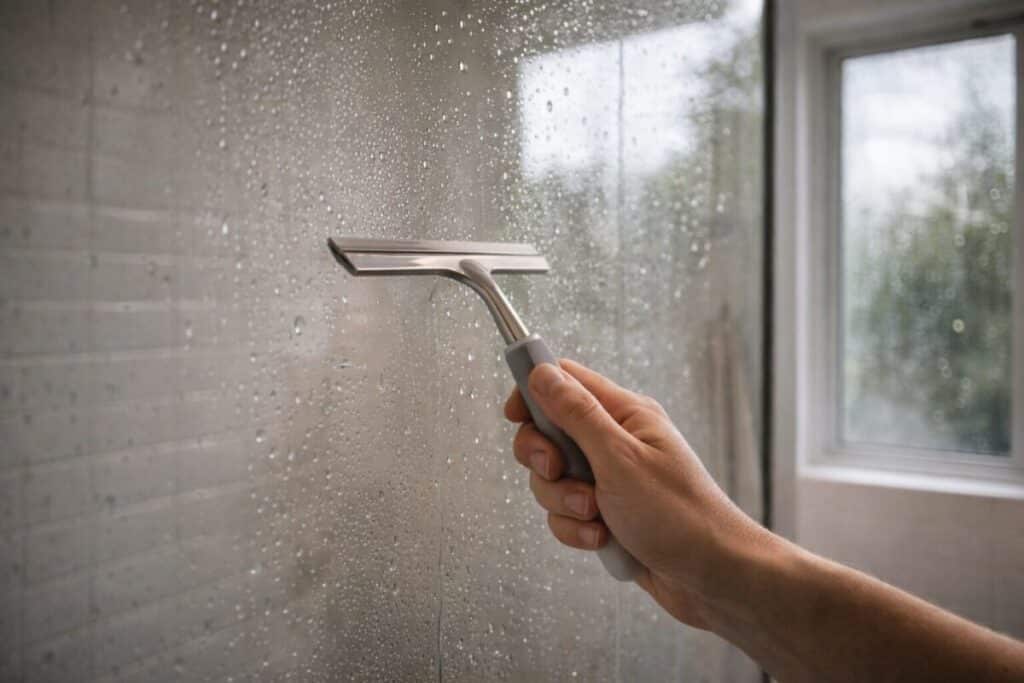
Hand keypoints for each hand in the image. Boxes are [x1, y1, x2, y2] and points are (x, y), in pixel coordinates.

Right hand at [504, 360, 770, 628]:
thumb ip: (577, 414)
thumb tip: (542, 373)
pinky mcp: (607, 514)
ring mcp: (611, 479)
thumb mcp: (619, 458)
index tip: (516, 417)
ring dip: (563, 503)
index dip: (533, 393)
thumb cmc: (680, 515)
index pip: (565, 380)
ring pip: (553, 480)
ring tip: (595, 515)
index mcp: (625, 414)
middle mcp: (616, 441)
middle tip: (560, 472)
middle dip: (544, 460)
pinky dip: (576, 530)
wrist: (714, 577)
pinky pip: (567, 514)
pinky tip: (603, 540)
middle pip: (549, 433)